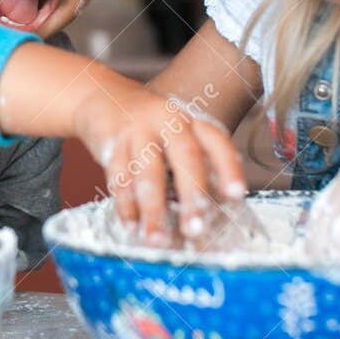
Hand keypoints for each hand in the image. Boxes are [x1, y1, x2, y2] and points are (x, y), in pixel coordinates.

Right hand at [74, 82, 246, 246]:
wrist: (102, 97)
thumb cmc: (151, 128)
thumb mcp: (177, 134)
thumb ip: (194, 164)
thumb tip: (214, 215)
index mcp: (191, 121)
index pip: (216, 141)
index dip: (228, 167)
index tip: (237, 194)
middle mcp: (167, 121)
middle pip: (185, 156)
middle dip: (191, 195)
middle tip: (196, 229)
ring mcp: (137, 131)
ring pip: (146, 173)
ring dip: (152, 210)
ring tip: (157, 241)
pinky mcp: (111, 144)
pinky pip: (118, 179)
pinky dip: (125, 206)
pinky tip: (132, 227)